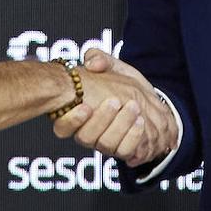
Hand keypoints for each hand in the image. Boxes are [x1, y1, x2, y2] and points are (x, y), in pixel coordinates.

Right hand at [51, 49, 176, 167]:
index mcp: (78, 113)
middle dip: (101, 119)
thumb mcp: (112, 67)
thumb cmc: (122, 84)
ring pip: (105, 145)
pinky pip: (125, 151)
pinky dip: (133, 137)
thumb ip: (100, 59)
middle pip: (85, 137)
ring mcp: (104, 143)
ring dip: (120, 126)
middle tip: (115, 101)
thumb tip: (92, 63)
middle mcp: (88, 133)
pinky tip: (140, 121)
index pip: (62, 127)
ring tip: (134, 107)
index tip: (85, 106)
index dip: (70, 121)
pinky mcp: (122, 150)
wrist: (148, 101)